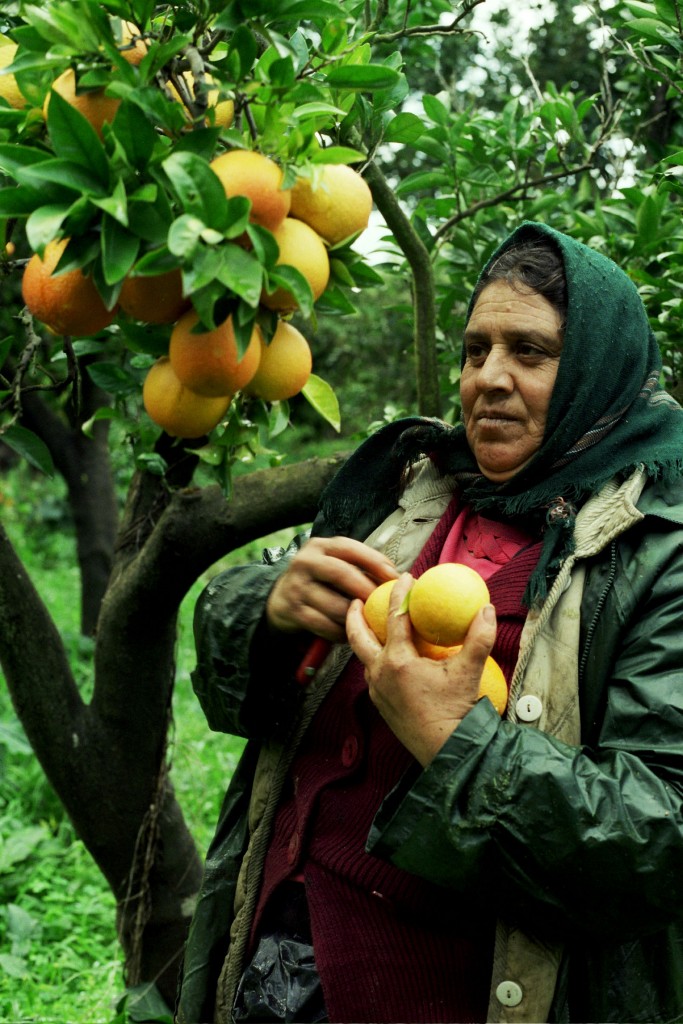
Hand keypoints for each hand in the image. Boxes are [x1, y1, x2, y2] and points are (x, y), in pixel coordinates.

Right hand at [266, 536, 398, 642]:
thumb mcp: (333, 563)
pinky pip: (325, 626)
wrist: (280, 597)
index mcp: (320, 546)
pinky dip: (341, 632)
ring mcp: (297, 587)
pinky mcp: (293, 611)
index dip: (376, 562)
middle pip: (342, 574)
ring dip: (356, 617)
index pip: (351, 549)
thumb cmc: (319, 580)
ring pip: (336, 605)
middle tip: (384, 604)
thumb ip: (360, 567)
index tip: (396, 577)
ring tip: (370, 621)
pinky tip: (350, 633)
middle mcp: (306, 562)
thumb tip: (400, 579)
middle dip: (367, 591)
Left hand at [346, 572, 496, 765]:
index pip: (395, 618)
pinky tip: (388, 660)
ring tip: (371, 629)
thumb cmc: (455, 711)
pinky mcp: (381, 705)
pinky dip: (375, 661)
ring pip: (364, 659)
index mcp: (398, 661)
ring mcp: (377, 691)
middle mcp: (380, 674)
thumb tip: (487, 609)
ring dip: (364, 641)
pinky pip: (372, 675)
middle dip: (354, 617)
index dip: (400, 594)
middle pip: (358, 638)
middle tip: (357, 600)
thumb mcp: (470, 671)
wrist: (445, 751)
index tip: (405, 577)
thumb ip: (479, 638)